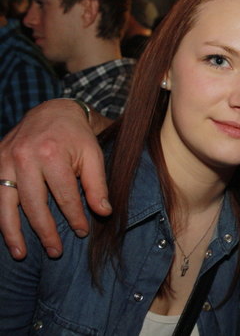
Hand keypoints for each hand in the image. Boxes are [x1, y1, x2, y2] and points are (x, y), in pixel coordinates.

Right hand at [0, 99, 110, 258]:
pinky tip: (6, 233)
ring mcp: (5, 159)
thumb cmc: (76, 136)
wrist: (52, 111)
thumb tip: (104, 213)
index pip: (64, 196)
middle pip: (34, 204)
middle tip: (56, 251)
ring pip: (5, 204)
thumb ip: (97, 185)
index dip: (74, 218)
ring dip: (13, 232)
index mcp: (52, 154)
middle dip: (45, 232)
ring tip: (21, 254)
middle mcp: (24, 157)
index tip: (82, 232)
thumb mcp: (93, 155)